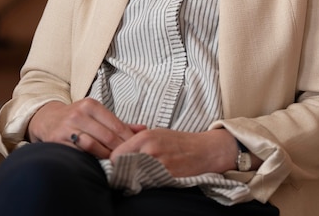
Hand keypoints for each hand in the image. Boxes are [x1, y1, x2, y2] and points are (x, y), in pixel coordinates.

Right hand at [27, 98, 145, 158]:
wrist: (48, 119)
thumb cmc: (78, 118)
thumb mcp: (97, 115)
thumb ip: (120, 123)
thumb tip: (144, 129)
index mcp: (91, 105)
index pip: (116, 125)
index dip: (129, 139)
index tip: (137, 149)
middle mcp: (79, 114)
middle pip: (107, 136)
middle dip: (120, 149)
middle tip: (129, 159)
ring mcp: (67, 127)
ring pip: (93, 145)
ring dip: (106, 156)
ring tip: (115, 163)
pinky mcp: (57, 140)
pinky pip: (79, 152)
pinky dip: (91, 159)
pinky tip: (98, 164)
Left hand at [109, 127, 237, 176]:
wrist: (204, 150)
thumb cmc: (179, 142)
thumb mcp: (156, 133)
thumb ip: (135, 141)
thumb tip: (114, 152)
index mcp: (145, 137)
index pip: (115, 155)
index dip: (114, 163)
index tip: (117, 167)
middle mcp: (150, 150)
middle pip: (122, 168)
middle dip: (122, 173)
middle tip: (124, 176)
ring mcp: (158, 165)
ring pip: (134, 178)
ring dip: (133, 180)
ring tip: (137, 179)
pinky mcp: (167, 177)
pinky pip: (148, 184)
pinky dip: (147, 185)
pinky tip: (151, 181)